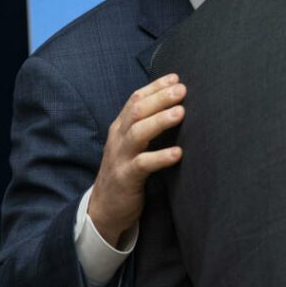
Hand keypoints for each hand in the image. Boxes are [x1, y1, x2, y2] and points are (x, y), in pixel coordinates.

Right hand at [88, 74, 185, 245]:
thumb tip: (174, 107)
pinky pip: (143, 164)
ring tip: (180, 112)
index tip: (175, 78)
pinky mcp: (126, 178)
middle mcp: (118, 138)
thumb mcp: (131, 145)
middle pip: (137, 111)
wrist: (104, 209)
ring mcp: (120, 157)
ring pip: (138, 133)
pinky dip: (160, 157)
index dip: (154, 87)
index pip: (135, 100)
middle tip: (181, 89)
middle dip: (160, 98)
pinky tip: (177, 153)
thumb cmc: (125, 171)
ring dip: (160, 121)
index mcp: (120, 127)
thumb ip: (145, 127)